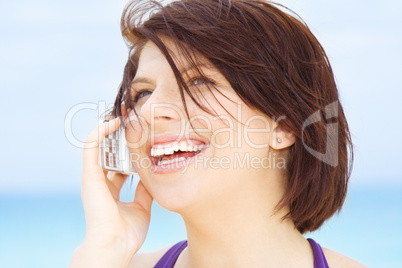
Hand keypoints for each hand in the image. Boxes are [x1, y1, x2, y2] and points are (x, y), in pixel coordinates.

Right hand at [70, 116, 152, 266]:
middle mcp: (100, 182)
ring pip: (98, 147)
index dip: (126, 151)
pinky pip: (91, 148)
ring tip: (122, 115)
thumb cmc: (127, 232)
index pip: (117, 164)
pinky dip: (100, 133)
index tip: (138, 138)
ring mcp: (93, 178)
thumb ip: (144, 192)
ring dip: (108, 130)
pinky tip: (111, 123)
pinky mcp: (89, 176)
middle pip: (108, 153)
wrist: (115, 245)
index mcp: (110, 190)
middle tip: (130, 120)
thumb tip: (150, 180)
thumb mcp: (142, 207)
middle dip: (118, 137)